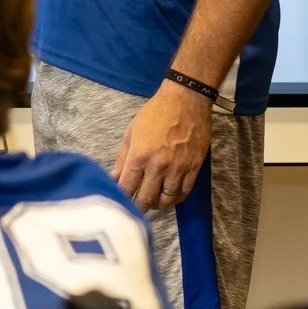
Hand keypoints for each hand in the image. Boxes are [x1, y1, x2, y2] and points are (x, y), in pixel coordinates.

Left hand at [113, 84, 211, 211]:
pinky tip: (169, 195)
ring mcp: (178, 168)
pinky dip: (175, 199)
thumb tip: (113, 178)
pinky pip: (184, 193)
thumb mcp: (131, 132)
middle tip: (135, 208)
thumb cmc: (155, 113)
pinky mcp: (194, 168)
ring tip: (152, 201)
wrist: (186, 100)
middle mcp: (158, 165)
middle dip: (138, 207)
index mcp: (140, 155)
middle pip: (146, 199)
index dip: (122, 198)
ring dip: (157, 204)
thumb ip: (122, 158)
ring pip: (166, 200)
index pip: (127, 188)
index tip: (120, 202)